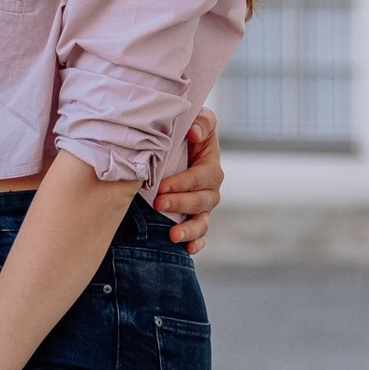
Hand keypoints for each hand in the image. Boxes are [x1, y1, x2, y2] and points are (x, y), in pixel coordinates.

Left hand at [159, 110, 222, 259]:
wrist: (173, 146)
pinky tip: (186, 249)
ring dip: (189, 229)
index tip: (162, 186)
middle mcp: (209, 189)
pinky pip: (199, 235)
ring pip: (202, 221)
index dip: (184, 183)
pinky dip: (195, 243)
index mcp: (210, 165)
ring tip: (173, 235)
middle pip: (202, 201)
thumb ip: (202, 122)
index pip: (202, 177)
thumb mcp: (197, 120)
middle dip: (181, 204)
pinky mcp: (193, 218)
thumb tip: (194, 134)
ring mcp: (202, 206)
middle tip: (158, 204)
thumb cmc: (184, 132)